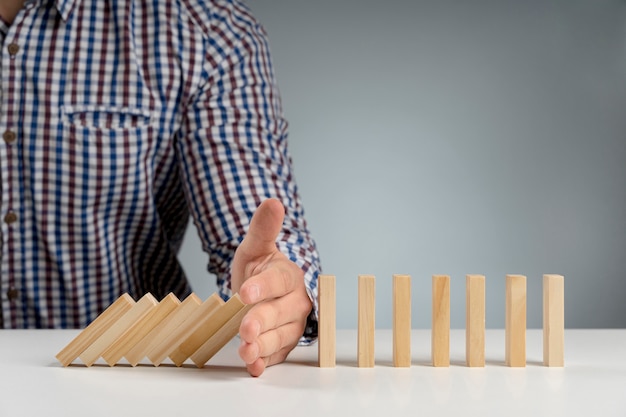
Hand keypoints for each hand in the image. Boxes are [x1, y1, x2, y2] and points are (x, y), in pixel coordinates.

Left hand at [231, 198, 312, 376]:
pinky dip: (264, 362)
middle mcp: (295, 302)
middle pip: (279, 313)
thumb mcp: (256, 247)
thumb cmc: (261, 268)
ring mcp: (290, 326)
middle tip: (244, 329)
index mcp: (288, 276)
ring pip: (279, 337)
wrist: (264, 290)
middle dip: (261, 321)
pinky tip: (253, 367)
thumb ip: (263, 228)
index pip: (277, 281)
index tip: (246, 292)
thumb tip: (273, 202)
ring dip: (262, 346)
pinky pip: (276, 355)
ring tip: (245, 351)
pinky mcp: (283, 344)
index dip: (262, 287)